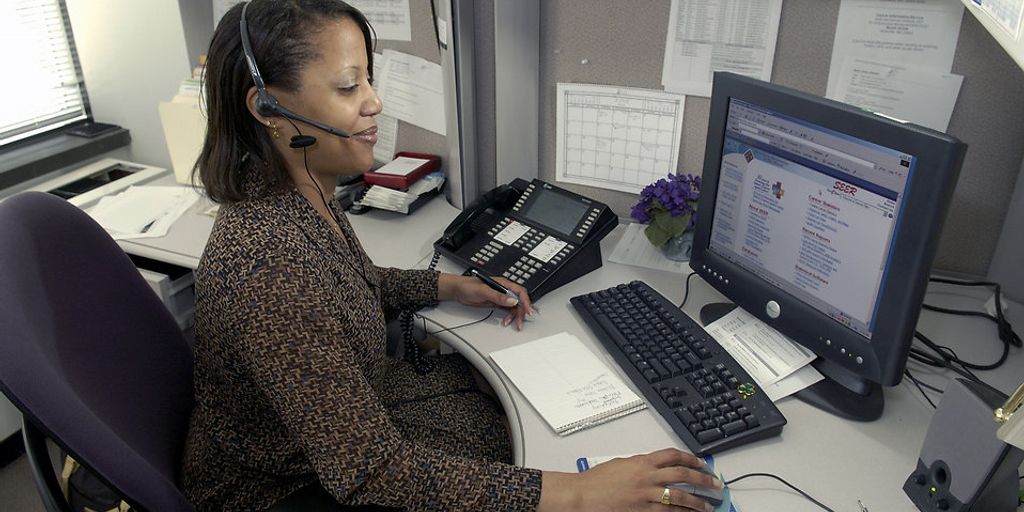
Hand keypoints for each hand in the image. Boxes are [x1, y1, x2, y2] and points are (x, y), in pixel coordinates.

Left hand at [437, 274, 534, 329]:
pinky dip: (509, 316)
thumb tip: (512, 300)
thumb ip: (498, 296)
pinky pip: (507, 310)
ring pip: (514, 307)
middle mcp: (504, 290)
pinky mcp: (496, 303)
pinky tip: (505, 321)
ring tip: (511, 323)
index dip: (525, 301)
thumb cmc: (468, 286)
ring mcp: (501, 297)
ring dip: (515, 316)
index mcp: (503, 284)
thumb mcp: (483, 291)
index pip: (520, 292)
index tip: (527, 311)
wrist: (458, 291)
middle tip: (520, 322)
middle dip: (521, 312)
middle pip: (519, 301)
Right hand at [538, 449, 722, 511]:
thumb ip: (639, 465)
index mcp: (642, 461)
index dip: (691, 458)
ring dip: (697, 501)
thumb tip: (654, 468)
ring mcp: (646, 495)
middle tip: (715, 485)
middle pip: (682, 475)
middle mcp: (647, 476)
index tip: (702, 464)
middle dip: (702, 480)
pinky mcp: (642, 510)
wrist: (583, 495)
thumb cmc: (596, 481)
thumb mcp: (621, 464)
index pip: (673, 455)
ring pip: (679, 496)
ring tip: (708, 505)